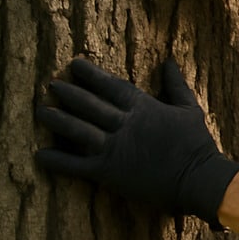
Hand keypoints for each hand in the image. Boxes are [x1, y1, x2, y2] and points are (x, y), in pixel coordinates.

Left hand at [35, 57, 238, 227]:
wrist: (198, 178)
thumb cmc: (196, 143)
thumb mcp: (189, 108)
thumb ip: (175, 84)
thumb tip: (168, 61)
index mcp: (143, 107)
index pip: (110, 86)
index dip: (90, 74)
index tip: (73, 65)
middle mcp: (124, 124)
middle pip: (89, 105)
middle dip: (68, 94)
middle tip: (50, 85)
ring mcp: (114, 148)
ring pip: (78, 131)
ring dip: (58, 121)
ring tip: (40, 112)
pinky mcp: (109, 173)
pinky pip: (77, 166)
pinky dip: (58, 161)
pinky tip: (40, 155)